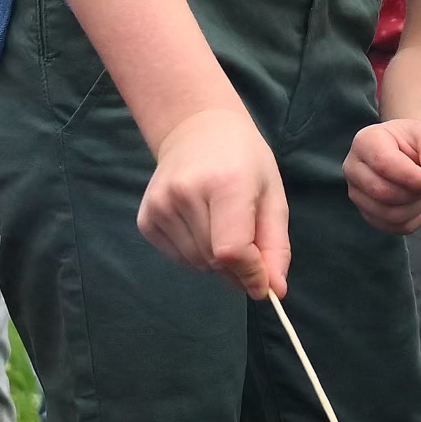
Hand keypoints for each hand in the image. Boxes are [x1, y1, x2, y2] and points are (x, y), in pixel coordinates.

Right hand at [141, 106, 291, 295]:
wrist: (196, 129)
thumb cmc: (243, 161)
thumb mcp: (272, 195)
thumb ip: (275, 245)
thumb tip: (274, 291)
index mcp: (223, 184)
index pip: (232, 250)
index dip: (250, 273)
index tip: (263, 281)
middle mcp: (185, 194)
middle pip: (214, 261)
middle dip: (237, 267)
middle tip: (248, 244)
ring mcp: (159, 206)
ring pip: (196, 264)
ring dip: (216, 261)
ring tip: (222, 227)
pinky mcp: (145, 218)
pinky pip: (177, 258)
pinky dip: (194, 254)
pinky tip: (201, 225)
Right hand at [344, 117, 420, 233]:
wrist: (413, 152)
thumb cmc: (418, 141)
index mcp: (366, 142)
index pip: (383, 163)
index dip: (410, 177)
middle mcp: (354, 168)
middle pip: (382, 192)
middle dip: (414, 194)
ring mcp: (357, 193)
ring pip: (388, 214)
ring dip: (416, 207)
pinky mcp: (367, 213)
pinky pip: (393, 227)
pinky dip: (414, 219)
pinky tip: (419, 203)